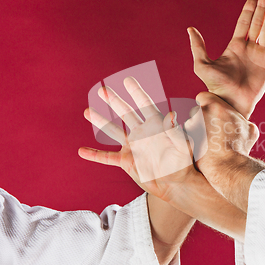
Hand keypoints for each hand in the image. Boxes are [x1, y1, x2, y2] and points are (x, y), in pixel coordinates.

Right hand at [79, 77, 198, 201]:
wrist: (176, 184)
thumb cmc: (183, 164)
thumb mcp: (182, 147)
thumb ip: (175, 132)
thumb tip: (171, 115)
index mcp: (156, 126)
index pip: (145, 105)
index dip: (136, 92)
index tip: (128, 80)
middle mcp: (142, 132)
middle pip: (125, 113)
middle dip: (114, 101)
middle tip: (102, 89)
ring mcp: (133, 146)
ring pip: (113, 131)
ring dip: (100, 121)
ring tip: (87, 111)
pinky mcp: (126, 161)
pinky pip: (107, 157)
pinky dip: (95, 154)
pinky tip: (82, 151)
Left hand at [185, 92, 264, 209]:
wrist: (228, 167)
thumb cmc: (240, 147)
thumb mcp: (249, 129)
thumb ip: (241, 119)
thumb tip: (240, 121)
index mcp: (215, 105)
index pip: (203, 97)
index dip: (207, 105)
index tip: (210, 113)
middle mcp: (200, 112)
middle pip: (195, 111)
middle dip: (201, 119)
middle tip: (210, 131)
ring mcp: (190, 126)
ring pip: (190, 124)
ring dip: (196, 131)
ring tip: (207, 143)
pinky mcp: (185, 139)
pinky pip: (187, 138)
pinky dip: (192, 142)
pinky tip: (202, 150)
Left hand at [188, 0, 264, 118]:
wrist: (232, 103)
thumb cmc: (216, 87)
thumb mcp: (202, 65)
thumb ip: (197, 47)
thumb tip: (190, 28)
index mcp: (235, 47)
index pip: (243, 24)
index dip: (248, 11)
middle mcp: (249, 49)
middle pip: (257, 24)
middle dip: (261, 10)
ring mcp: (260, 56)